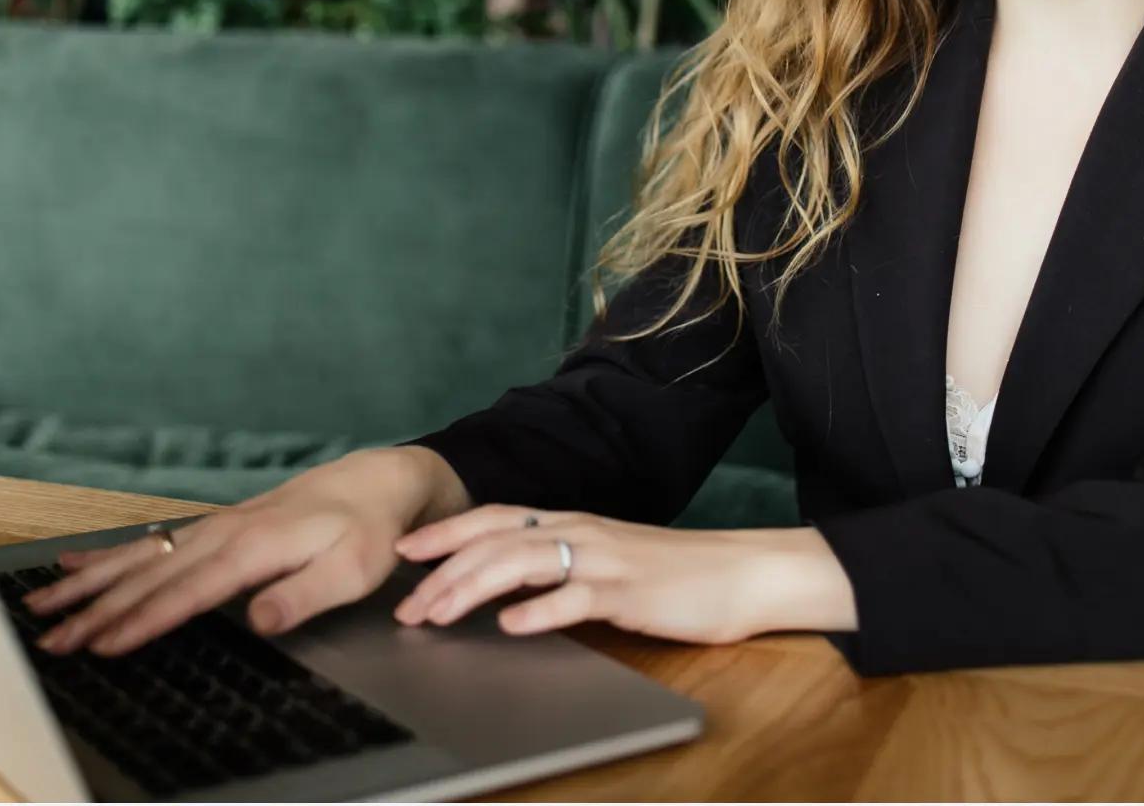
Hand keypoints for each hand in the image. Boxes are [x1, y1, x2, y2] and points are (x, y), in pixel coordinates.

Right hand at [22, 447, 454, 657]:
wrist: (377, 481)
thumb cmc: (368, 530)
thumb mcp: (354, 569)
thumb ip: (305, 594)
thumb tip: (259, 620)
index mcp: (255, 546)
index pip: (189, 592)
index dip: (144, 620)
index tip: (104, 645)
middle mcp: (225, 532)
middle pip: (150, 576)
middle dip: (96, 609)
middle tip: (51, 640)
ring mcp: (215, 527)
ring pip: (140, 559)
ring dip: (89, 583)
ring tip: (43, 606)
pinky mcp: (214, 527)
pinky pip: (152, 542)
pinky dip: (109, 554)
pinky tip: (75, 563)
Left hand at [389, 504, 774, 645]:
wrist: (739, 573)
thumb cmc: (672, 573)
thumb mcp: (605, 562)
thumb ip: (558, 567)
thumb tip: (504, 588)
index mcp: (572, 524)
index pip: (494, 518)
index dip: (446, 532)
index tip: (403, 551)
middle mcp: (580, 532)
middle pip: (495, 541)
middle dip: (443, 571)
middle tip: (405, 606)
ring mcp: (604, 559)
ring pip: (523, 562)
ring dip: (473, 588)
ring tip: (439, 614)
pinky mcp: (630, 592)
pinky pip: (577, 597)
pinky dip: (540, 610)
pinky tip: (513, 626)